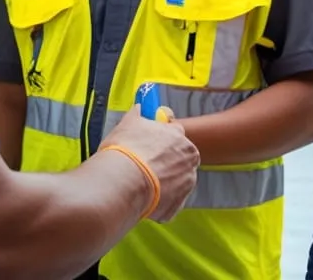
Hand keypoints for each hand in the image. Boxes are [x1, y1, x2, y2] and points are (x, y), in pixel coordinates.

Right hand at [100, 106, 199, 221]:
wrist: (124, 183)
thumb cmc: (125, 150)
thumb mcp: (127, 124)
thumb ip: (137, 114)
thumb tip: (139, 108)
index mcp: (178, 135)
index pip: (175, 131)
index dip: (162, 136)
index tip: (152, 140)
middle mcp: (188, 158)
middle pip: (180, 157)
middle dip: (166, 161)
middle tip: (144, 165)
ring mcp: (186, 182)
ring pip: (176, 180)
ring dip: (163, 181)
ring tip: (141, 183)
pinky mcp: (179, 204)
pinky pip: (170, 201)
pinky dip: (159, 200)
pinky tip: (143, 197)